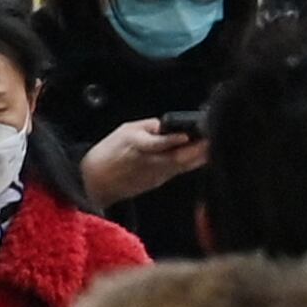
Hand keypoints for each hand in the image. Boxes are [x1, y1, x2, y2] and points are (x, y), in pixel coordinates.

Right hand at [80, 118, 204, 204]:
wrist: (95, 181)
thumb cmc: (107, 152)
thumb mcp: (124, 131)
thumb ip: (148, 127)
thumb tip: (167, 124)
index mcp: (135, 146)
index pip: (156, 144)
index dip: (172, 140)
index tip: (186, 135)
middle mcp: (149, 162)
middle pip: (178, 158)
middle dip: (197, 149)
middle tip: (211, 138)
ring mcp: (156, 174)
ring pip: (184, 165)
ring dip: (200, 156)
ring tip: (211, 144)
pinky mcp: (160, 181)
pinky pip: (181, 171)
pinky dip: (193, 162)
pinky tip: (203, 154)